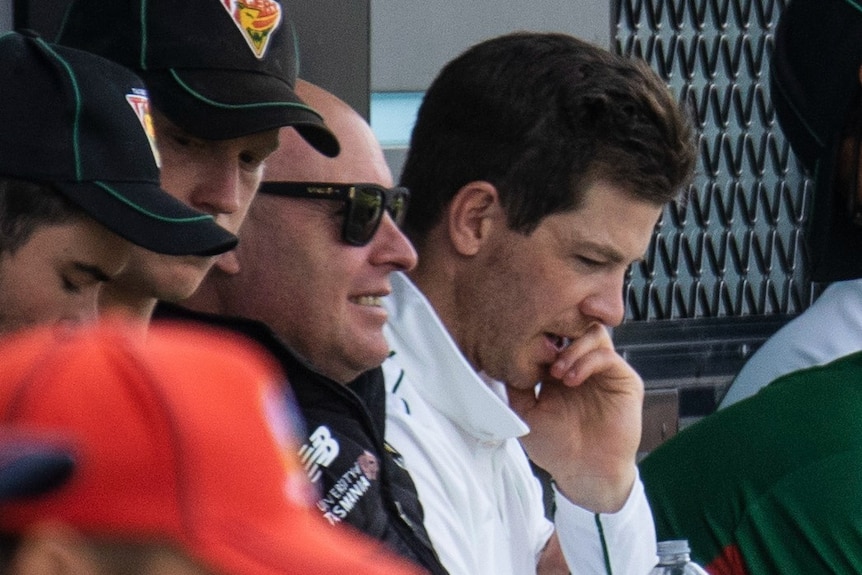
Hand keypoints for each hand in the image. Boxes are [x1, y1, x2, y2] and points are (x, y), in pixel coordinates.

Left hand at [507, 323, 641, 512]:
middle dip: (557, 335)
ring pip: (593, 333)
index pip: (553, 336)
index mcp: (558, 371)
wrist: (585, 472)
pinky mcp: (623, 380)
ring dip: (571, 348)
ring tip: (556, 372)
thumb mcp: (525, 412)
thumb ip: (516, 384)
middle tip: (542, 355)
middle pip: (575, 326)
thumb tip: (505, 356)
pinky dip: (586, 360)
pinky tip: (570, 379)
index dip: (539, 336)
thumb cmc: (556, 448)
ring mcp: (603, 371)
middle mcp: (582, 366)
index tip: (524, 346)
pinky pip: (607, 355)